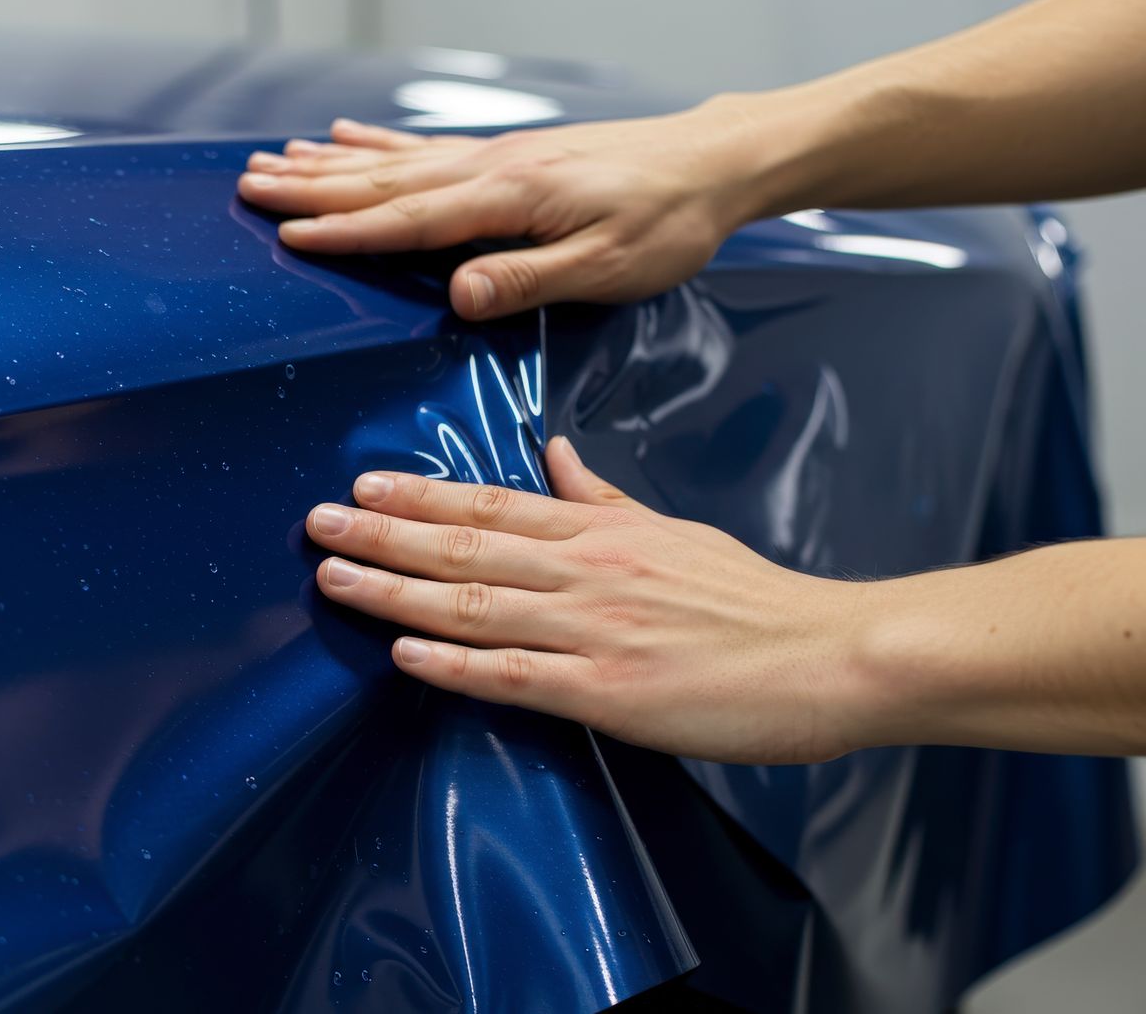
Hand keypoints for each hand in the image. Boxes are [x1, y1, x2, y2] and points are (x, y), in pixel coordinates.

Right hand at [238, 113, 762, 319]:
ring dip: (329, 164)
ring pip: (393, 161)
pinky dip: (375, 144)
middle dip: (311, 187)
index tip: (285, 233)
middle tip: (248, 186)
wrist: (713, 163)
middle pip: (383, 182)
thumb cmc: (668, 222)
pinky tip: (343, 138)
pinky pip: (422, 148)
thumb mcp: (609, 267)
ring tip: (274, 161)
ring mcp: (495, 156)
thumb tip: (458, 294)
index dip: (345, 232)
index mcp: (509, 200)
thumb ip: (529, 279)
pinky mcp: (507, 154)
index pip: (409, 220)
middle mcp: (491, 168)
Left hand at [304, 437, 876, 763]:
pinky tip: (403, 652)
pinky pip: (513, 675)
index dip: (421, 495)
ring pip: (475, 604)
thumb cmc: (754, 599)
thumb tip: (552, 454)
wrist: (830, 656)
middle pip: (466, 545)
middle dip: (383, 534)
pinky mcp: (608, 692)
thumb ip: (603, 497)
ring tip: (333, 579)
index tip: (363, 485)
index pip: (493, 504)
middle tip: (316, 523)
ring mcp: (594, 629)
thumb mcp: (674, 528)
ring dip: (395, 591)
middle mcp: (588, 570)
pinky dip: (453, 663)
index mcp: (603, 530)